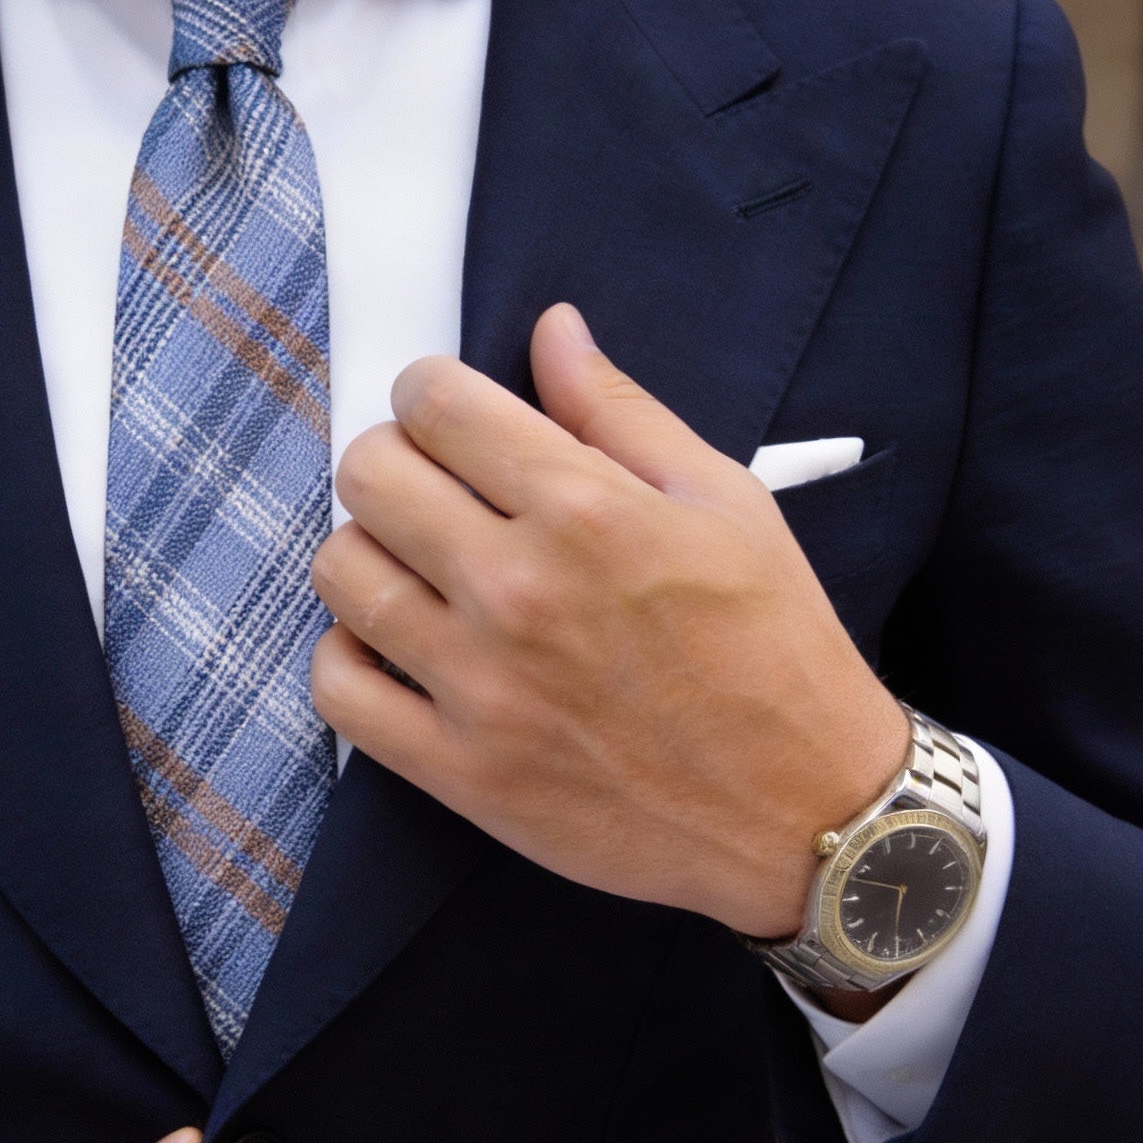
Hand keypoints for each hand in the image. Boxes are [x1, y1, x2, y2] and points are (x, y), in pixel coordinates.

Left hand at [309, 303, 909, 939]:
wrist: (804, 812)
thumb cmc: (776, 649)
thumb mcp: (725, 503)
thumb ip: (620, 412)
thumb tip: (550, 330)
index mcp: (585, 511)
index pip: (435, 403)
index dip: (429, 393)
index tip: (447, 415)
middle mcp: (518, 590)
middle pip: (369, 476)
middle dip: (392, 460)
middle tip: (431, 488)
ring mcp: (479, 685)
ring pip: (340, 572)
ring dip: (366, 552)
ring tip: (414, 567)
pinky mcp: (458, 769)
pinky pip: (338, 689)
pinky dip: (349, 656)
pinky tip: (395, 645)